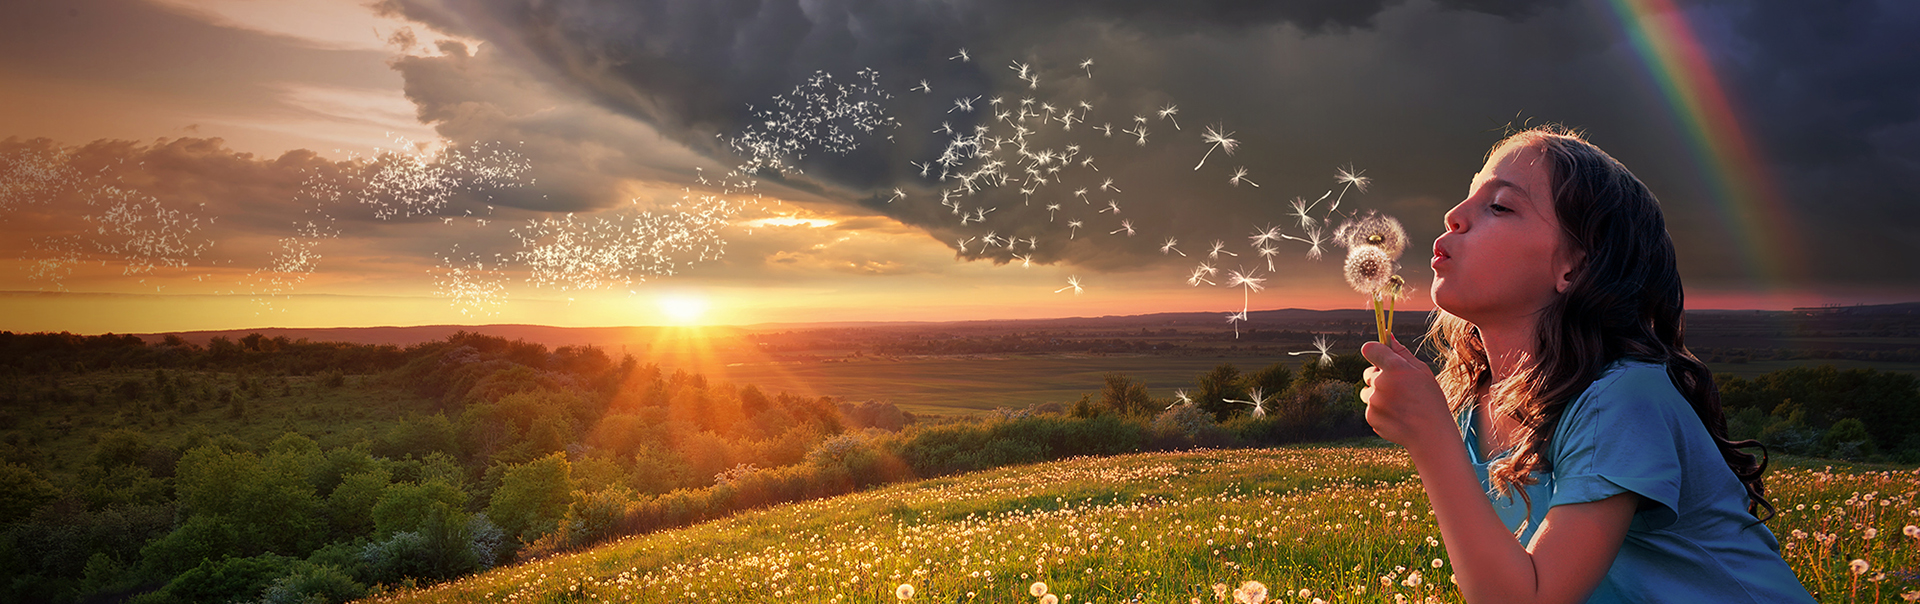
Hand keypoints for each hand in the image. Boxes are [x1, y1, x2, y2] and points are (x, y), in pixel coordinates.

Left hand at [1359, 337, 1452, 451]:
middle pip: (1368, 373)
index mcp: (1395, 368)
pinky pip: (1370, 408)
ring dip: (1378, 396)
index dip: (1373, 352)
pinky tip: (1396, 416)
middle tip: (1399, 388)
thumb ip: (1402, 353)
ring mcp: (1374, 401)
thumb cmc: (1430, 400)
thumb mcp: (1422, 372)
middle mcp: (1381, 382)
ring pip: (1368, 392)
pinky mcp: (1370, 416)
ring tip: (1399, 404)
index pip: (1370, 349)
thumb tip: (1388, 336)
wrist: (1431, 434)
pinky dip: (1379, 412)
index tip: (1378, 357)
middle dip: (1379, 378)